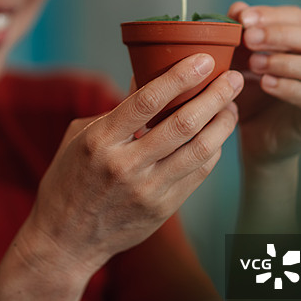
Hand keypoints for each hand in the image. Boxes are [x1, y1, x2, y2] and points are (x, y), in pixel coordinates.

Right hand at [24, 54, 243, 279]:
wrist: (65, 239)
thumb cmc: (70, 178)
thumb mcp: (81, 136)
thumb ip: (117, 109)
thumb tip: (147, 75)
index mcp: (100, 140)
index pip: (146, 102)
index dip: (179, 77)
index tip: (204, 60)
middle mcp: (125, 166)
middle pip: (183, 124)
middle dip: (215, 96)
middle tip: (234, 78)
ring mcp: (146, 190)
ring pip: (199, 151)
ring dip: (222, 124)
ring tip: (232, 106)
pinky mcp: (162, 209)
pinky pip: (198, 174)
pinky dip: (213, 151)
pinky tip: (217, 135)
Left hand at [228, 2, 300, 165]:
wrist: (257, 137)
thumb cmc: (254, 92)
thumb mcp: (243, 60)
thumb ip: (242, 34)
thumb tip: (237, 8)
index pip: (299, 17)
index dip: (272, 15)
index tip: (243, 17)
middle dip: (280, 35)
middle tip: (249, 38)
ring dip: (286, 61)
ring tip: (255, 63)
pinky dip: (289, 87)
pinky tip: (266, 83)